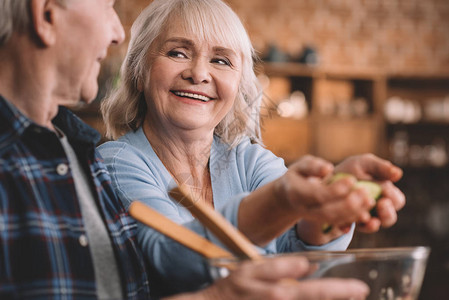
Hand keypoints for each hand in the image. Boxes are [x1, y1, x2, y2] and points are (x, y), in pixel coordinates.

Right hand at [186, 256, 368, 299]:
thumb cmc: (232, 289)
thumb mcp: (251, 270)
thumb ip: (279, 267)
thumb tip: (306, 265)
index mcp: (280, 294)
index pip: (318, 291)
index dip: (342, 290)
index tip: (362, 289)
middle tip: (359, 294)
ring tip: (348, 297)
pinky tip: (316, 298)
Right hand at [274, 156, 374, 243]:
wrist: (289, 196)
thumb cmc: (298, 176)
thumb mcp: (300, 166)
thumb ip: (312, 166)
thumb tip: (328, 169)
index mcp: (296, 193)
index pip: (318, 195)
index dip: (335, 189)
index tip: (352, 180)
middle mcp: (304, 208)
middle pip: (327, 211)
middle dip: (348, 204)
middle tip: (366, 192)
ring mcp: (313, 217)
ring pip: (334, 219)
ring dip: (354, 212)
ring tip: (369, 200)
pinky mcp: (322, 222)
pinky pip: (337, 223)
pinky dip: (352, 218)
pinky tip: (365, 209)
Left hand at [334, 154, 404, 232]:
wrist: (328, 178)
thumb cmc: (352, 169)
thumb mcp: (365, 164)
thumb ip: (381, 167)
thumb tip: (398, 174)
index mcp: (387, 195)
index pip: (397, 201)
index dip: (393, 197)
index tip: (386, 191)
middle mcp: (377, 210)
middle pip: (389, 218)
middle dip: (386, 214)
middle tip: (381, 204)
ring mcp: (363, 218)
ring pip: (371, 227)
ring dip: (371, 225)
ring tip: (365, 218)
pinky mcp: (346, 222)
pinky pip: (348, 228)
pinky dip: (347, 226)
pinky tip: (344, 225)